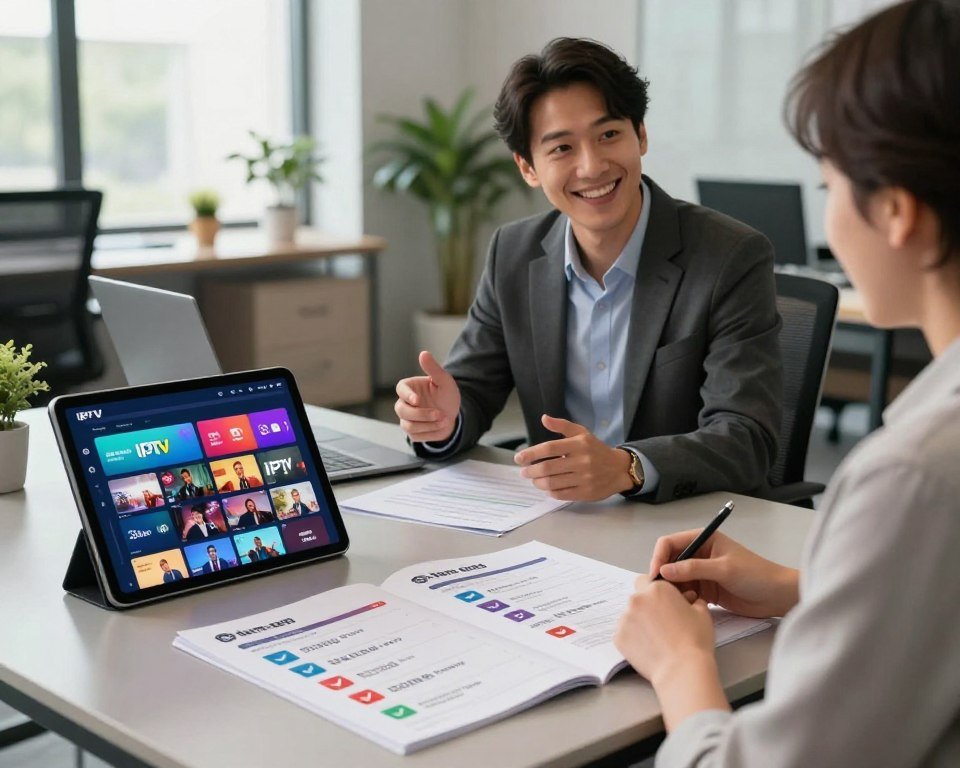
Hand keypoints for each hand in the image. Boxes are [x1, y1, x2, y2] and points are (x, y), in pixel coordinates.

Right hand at [394, 351, 461, 442]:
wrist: (453, 415)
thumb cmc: (446, 395)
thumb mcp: (444, 381)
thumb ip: (433, 368)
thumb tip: (423, 353)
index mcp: (409, 388)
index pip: (400, 389)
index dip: (407, 395)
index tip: (417, 400)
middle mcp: (404, 403)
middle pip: (402, 411)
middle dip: (422, 415)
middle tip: (440, 414)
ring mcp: (406, 419)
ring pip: (408, 425)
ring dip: (429, 425)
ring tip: (445, 420)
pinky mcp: (412, 432)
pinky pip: (416, 435)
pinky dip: (431, 432)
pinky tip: (441, 426)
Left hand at [513, 415, 633, 500]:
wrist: (619, 469)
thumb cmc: (596, 450)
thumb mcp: (582, 433)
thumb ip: (562, 425)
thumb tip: (544, 418)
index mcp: (579, 444)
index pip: (549, 448)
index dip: (531, 453)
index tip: (519, 458)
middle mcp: (582, 461)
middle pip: (547, 468)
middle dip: (530, 471)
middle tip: (524, 472)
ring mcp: (584, 479)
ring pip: (552, 483)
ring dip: (538, 482)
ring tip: (534, 479)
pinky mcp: (586, 493)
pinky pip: (561, 494)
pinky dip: (550, 492)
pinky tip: (547, 488)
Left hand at [614, 578, 727, 729]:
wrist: (682, 669)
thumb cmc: (695, 641)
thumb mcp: (702, 613)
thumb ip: (693, 600)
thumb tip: (690, 600)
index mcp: (657, 589)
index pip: (647, 580)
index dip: (655, 592)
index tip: (662, 602)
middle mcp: (637, 599)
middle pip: (638, 598)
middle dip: (646, 606)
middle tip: (661, 622)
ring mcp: (625, 618)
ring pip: (630, 616)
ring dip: (639, 622)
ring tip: (656, 638)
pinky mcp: (618, 637)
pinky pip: (624, 633)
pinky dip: (633, 638)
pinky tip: (648, 647)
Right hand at [650, 531, 798, 617]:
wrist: (777, 596)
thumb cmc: (755, 575)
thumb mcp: (724, 569)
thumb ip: (694, 569)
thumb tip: (664, 571)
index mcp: (704, 539)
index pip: (670, 543)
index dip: (659, 556)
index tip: (656, 574)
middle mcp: (699, 554)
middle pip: (669, 560)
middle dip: (662, 574)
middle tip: (657, 591)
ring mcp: (701, 572)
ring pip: (675, 578)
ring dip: (671, 588)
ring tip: (670, 600)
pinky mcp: (704, 589)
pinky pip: (684, 591)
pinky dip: (680, 598)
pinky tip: (682, 606)